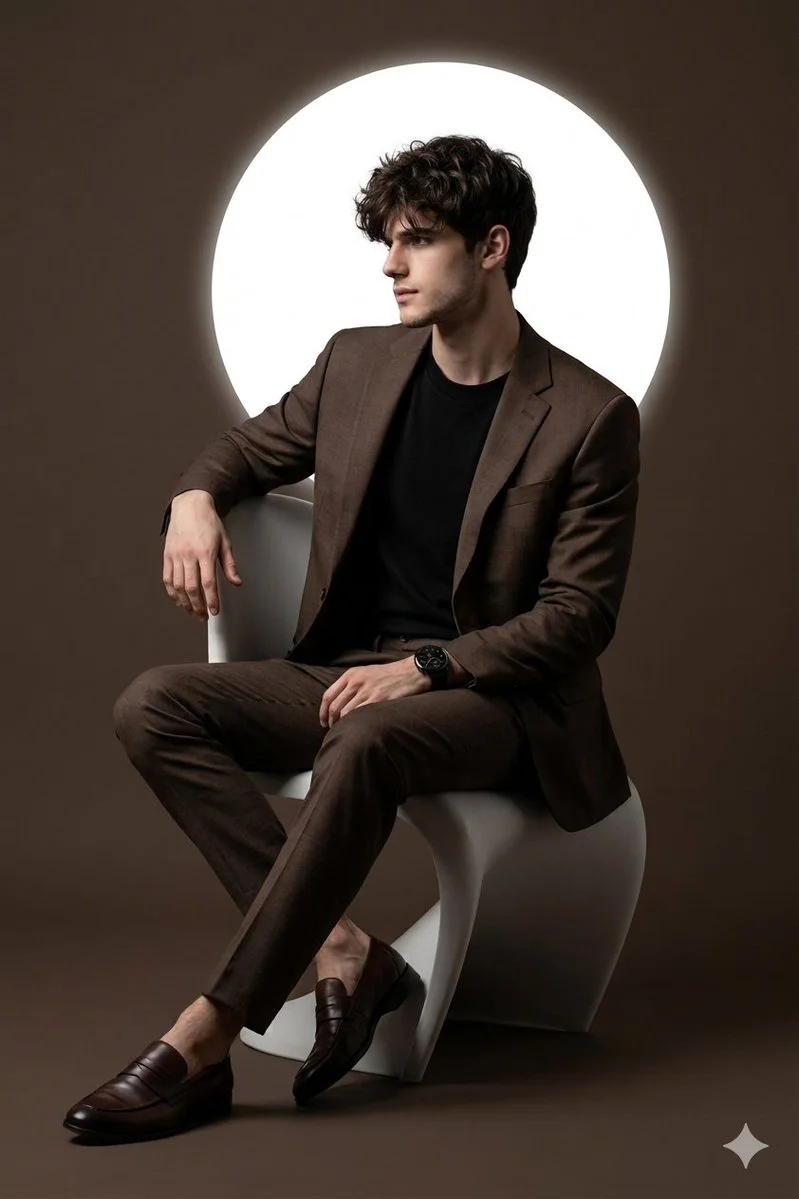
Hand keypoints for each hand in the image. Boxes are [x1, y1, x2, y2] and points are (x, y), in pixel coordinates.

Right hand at [163, 492, 241, 621]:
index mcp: (205, 552)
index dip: (211, 600)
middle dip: (197, 606)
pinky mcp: (167, 555)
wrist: (190, 505)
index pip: (208, 582)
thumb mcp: (225, 542)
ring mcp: (176, 555)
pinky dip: (172, 592)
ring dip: (185, 602)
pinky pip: (167, 578)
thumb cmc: (208, 522)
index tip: (214, 610)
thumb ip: (229, 565)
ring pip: (177, 585)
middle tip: (203, 616)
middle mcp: (188, 554)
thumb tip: (236, 582)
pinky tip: (178, 599)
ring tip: (192, 611)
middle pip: (191, 587)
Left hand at [320, 657, 430, 727]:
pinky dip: (354, 723)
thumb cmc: (389, 674)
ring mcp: (367, 690)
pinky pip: (359, 714)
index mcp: (351, 675)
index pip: (328, 695)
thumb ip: (351, 684)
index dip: (323, 711)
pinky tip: (356, 728)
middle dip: (330, 721)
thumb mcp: (366, 673)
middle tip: (333, 729)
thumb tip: (339, 702)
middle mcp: (356, 682)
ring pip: (345, 713)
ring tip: (344, 731)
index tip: (323, 721)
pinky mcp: (378, 699)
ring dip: (341, 725)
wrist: (411, 672)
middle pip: (334, 706)